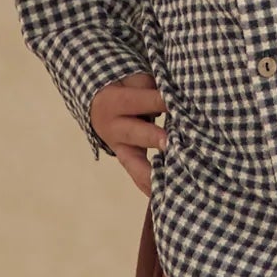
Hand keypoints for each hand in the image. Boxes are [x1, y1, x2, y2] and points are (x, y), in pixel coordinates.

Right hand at [91, 71, 168, 194]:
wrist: (96, 101)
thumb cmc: (123, 85)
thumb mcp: (132, 78)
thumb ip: (152, 88)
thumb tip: (177, 101)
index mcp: (114, 102)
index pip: (141, 101)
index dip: (161, 102)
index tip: (181, 104)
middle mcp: (112, 127)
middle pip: (135, 133)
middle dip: (154, 139)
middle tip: (170, 144)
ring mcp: (118, 147)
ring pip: (135, 164)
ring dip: (153, 174)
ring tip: (170, 184)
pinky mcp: (126, 159)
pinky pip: (137, 175)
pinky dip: (150, 186)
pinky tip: (164, 198)